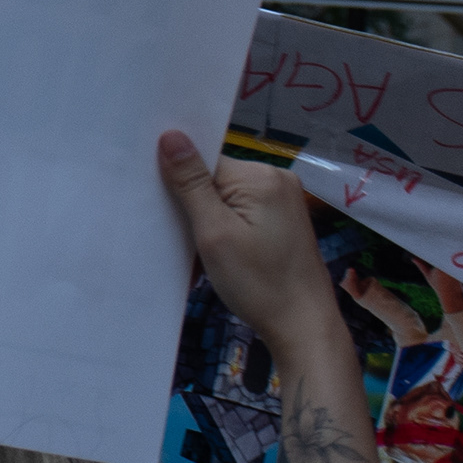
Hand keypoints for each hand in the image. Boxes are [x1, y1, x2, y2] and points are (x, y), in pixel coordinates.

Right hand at [159, 132, 343, 352]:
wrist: (304, 328)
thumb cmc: (259, 283)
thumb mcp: (215, 233)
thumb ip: (191, 184)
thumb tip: (171, 134)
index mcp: (262, 176)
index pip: (204, 161)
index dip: (178, 181)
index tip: (158, 206)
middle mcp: (277, 179)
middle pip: (216, 177)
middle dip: (192, 203)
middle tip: (176, 234)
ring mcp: (284, 201)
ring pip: (226, 197)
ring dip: (207, 220)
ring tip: (198, 249)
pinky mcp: (284, 220)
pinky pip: (242, 212)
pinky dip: (225, 229)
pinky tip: (216, 253)